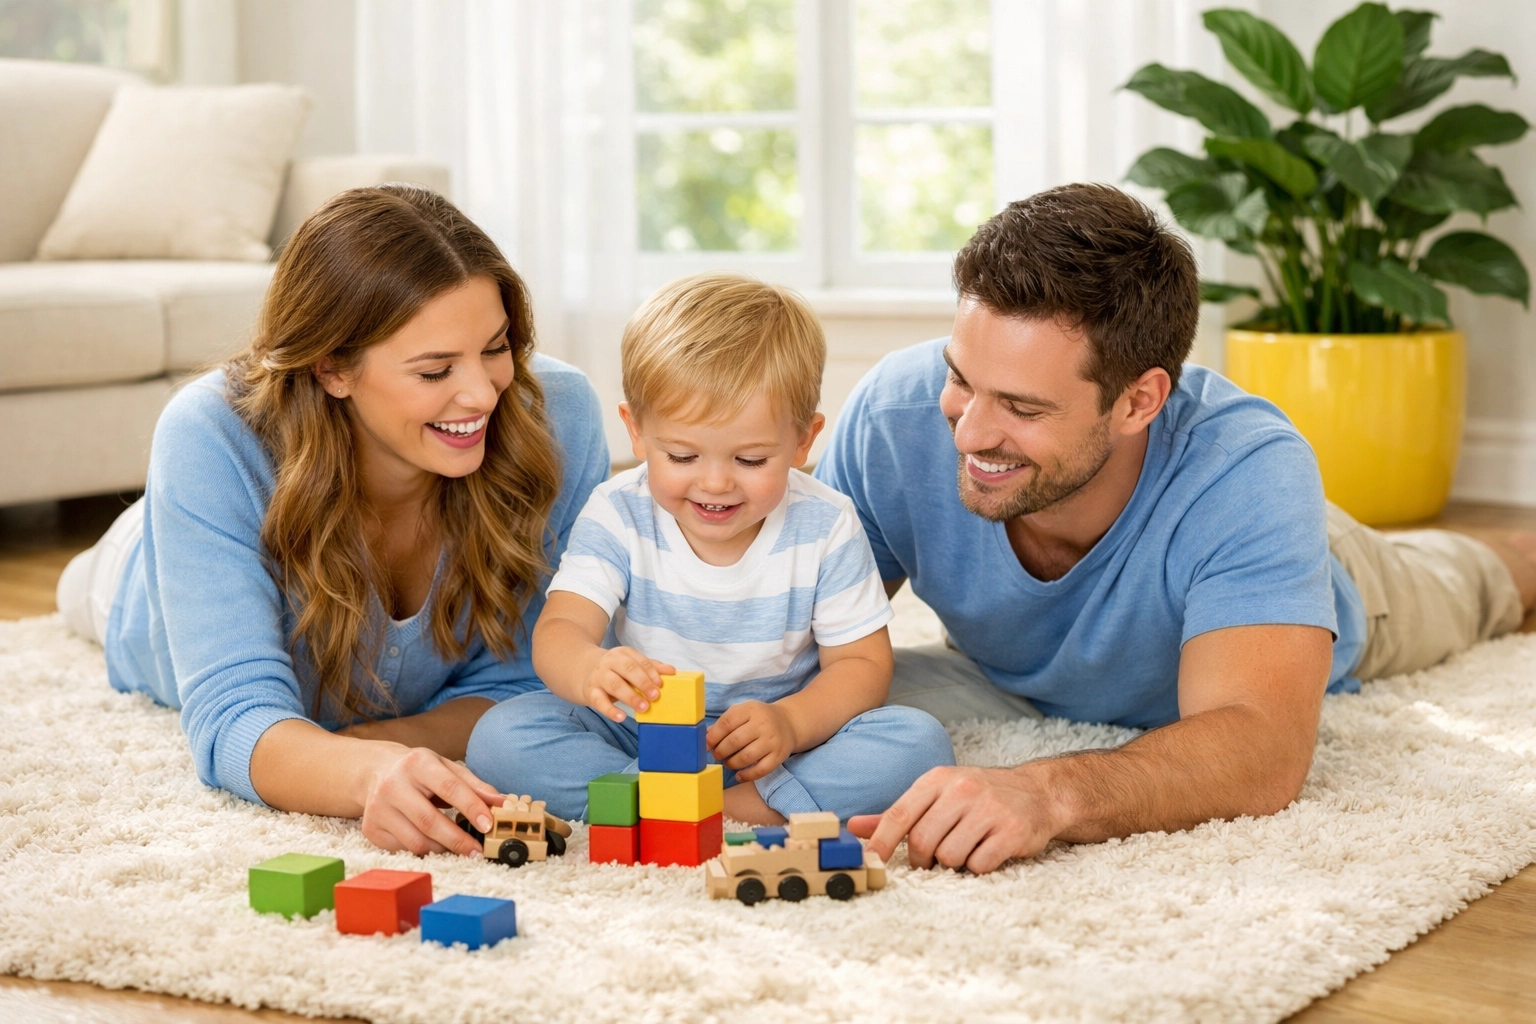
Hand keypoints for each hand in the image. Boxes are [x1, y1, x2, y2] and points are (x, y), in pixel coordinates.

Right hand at [358, 744, 503, 856]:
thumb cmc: (420, 771)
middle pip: (429, 821)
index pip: (448, 787)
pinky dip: (424, 852)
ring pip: (416, 841)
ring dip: (442, 850)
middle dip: (458, 840)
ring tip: (459, 849)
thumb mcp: (446, 768)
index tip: (488, 825)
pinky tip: (434, 845)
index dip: (471, 807)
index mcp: (417, 763)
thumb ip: (475, 785)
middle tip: (478, 851)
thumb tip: (503, 803)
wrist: (375, 772)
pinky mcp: (371, 829)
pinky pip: (403, 849)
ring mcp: (378, 809)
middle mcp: (393, 785)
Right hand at [584, 647, 674, 721]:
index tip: (660, 685)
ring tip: (643, 707)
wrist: (583, 670)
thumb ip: (651, 668)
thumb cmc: (615, 670)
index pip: (639, 661)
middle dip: (643, 682)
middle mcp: (610, 662)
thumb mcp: (632, 664)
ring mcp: (599, 676)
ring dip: (630, 696)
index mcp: (623, 654)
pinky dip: (610, 710)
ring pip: (614, 684)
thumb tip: (672, 671)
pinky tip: (621, 717)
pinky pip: (599, 701)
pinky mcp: (590, 691)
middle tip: (655, 696)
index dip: (651, 673)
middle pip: (627, 669)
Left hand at [707, 701, 796, 782]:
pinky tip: (739, 775)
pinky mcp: (779, 756)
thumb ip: (724, 722)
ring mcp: (772, 740)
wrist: (788, 722)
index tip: (707, 745)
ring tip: (727, 763)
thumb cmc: (758, 718)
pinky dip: (747, 775)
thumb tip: (705, 736)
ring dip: (731, 763)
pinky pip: (761, 770)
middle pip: (735, 741)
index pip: (727, 722)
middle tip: (717, 755)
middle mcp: (763, 724)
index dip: (713, 736)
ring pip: (747, 757)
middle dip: (721, 751)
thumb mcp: (743, 712)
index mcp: (751, 710)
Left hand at [847, 765, 1064, 873]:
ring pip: (950, 857)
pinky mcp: (1012, 832)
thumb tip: (853, 827)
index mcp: (938, 780)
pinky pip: (979, 865)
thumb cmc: (979, 797)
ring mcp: (989, 810)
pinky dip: (978, 867)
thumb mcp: (937, 795)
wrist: (1038, 793)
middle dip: (924, 860)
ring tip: (966, 849)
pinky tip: (986, 852)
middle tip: (935, 860)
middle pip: (923, 842)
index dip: (882, 842)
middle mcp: (962, 790)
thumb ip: (898, 814)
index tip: (871, 862)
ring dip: (953, 864)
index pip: (899, 814)